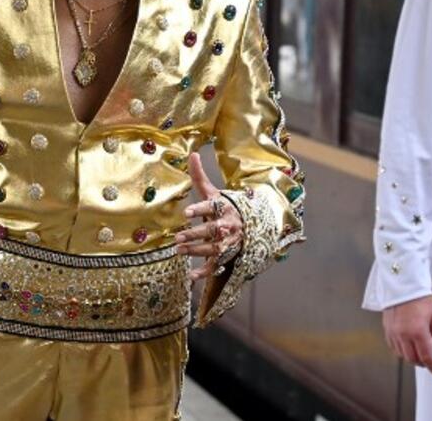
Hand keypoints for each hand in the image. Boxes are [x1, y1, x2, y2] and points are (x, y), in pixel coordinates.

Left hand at [174, 153, 243, 279]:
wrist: (252, 225)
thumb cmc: (226, 207)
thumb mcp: (215, 192)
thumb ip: (200, 176)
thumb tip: (192, 154)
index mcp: (225, 207)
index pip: (212, 207)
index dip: (200, 209)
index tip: (187, 212)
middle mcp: (228, 225)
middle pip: (212, 230)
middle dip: (196, 234)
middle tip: (179, 236)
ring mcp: (229, 242)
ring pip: (213, 248)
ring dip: (197, 250)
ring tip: (180, 250)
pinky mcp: (227, 256)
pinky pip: (217, 265)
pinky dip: (205, 272)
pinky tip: (191, 276)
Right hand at [382, 295, 431, 376]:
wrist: (402, 285)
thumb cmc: (420, 298)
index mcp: (418, 331)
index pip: (427, 357)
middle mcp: (403, 335)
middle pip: (413, 359)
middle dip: (423, 363)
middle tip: (430, 362)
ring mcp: (393, 333)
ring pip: (402, 355)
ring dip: (412, 358)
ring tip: (419, 354)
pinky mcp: (387, 330)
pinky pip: (393, 348)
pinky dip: (401, 351)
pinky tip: (407, 347)